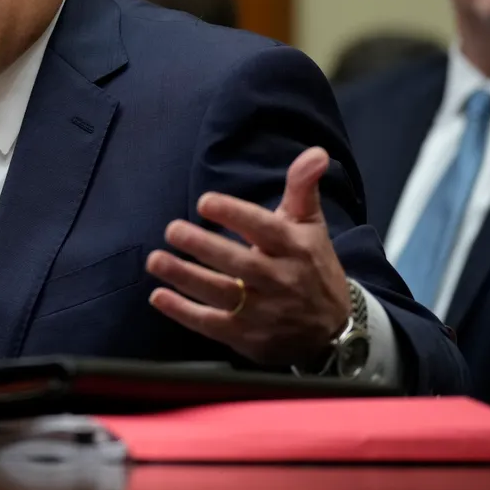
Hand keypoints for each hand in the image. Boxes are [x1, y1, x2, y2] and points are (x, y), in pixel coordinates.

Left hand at [146, 147, 351, 367]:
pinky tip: (158, 297)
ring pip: (222, 294)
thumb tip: (315, 152)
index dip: (235, 215)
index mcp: (296, 248)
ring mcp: (264, 312)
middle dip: (204, 246)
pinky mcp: (248, 338)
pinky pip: (212, 325)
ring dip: (186, 278)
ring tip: (155, 260)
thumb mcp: (311, 226)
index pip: (265, 229)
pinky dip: (184, 313)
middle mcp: (281, 280)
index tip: (205, 202)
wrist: (334, 330)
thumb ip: (303, 187)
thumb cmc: (312, 267)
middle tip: (172, 229)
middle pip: (240, 264)